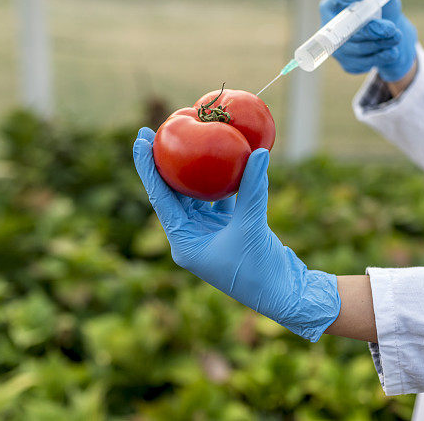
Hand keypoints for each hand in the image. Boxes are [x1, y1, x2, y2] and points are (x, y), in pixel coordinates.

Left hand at [133, 128, 340, 341]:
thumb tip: (259, 151)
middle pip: (172, 193)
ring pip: (195, 194)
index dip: (148, 167)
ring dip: (193, 169)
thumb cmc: (260, 269)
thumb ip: (252, 188)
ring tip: (186, 138)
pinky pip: (218, 198)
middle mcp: (191, 236)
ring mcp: (208, 232)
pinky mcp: (227, 229)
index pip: (160, 198)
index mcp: (184, 242)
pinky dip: (222, 180)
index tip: (139, 138)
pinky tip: (224, 157)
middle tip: (157, 129)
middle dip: (165, 162)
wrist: (284, 294)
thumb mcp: (252, 225)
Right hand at [319, 0, 420, 81]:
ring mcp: (338, 49)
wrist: (382, 38)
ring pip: (357, 48)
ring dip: (379, 43)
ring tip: (397, 37)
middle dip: (370, 29)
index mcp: (335, 4)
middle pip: (347, 30)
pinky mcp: (348, 65)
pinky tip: (392, 52)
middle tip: (390, 28)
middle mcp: (330, 28)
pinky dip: (379, 57)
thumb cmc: (376, 10)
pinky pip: (363, 62)